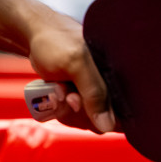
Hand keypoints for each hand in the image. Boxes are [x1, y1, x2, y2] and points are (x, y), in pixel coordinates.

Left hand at [26, 15, 115, 133]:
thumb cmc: (56, 41)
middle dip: (79, 111)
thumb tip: (106, 126)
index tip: (78, 100)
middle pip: (103, 122)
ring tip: (58, 89)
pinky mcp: (80, 98)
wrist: (35, 35)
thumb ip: (94, 92)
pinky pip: (74, 117)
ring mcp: (94, 94)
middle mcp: (111, 88)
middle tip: (67, 93)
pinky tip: (54, 93)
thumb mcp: (75, 63)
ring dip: (67, 109)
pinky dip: (61, 108)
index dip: (105, 117)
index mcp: (119, 78)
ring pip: (86, 121)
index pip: (126, 114)